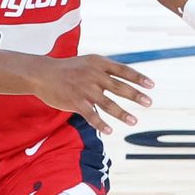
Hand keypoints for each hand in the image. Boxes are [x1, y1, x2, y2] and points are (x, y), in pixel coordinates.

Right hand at [31, 55, 155, 135]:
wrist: (42, 74)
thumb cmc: (69, 70)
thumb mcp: (89, 63)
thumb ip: (106, 70)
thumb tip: (127, 79)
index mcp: (98, 63)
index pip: (123, 70)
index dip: (138, 77)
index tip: (151, 85)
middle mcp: (93, 75)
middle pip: (119, 86)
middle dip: (136, 95)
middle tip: (149, 102)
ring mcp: (84, 89)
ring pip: (107, 103)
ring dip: (122, 113)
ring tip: (134, 121)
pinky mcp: (75, 101)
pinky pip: (91, 115)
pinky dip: (101, 124)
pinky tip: (110, 131)